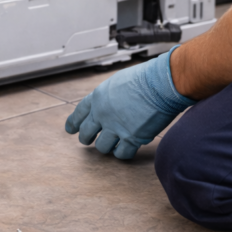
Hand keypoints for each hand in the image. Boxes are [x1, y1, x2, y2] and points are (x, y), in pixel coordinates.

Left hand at [65, 49, 194, 159]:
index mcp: (98, 97)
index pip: (80, 113)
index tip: (70, 129)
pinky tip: (127, 148)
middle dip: (86, 138)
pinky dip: (123, 153)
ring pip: (102, 147)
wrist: (160, 84)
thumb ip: (110, 95)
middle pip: (86, 133)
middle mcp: (103, 114)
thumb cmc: (145, 77)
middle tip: (88, 141)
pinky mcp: (131, 139)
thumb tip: (110, 104)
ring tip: (112, 144)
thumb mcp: (119, 81)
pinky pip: (121, 154)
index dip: (74, 123)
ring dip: (106, 146)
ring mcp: (116, 128)